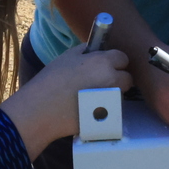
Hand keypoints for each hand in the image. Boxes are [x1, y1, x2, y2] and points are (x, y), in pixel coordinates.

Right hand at [0, 44, 131, 159]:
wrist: (41, 110)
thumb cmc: (51, 80)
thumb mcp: (67, 57)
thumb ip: (86, 51)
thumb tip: (96, 50)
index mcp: (103, 62)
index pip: (123, 58)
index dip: (115, 61)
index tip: (106, 65)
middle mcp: (112, 80)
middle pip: (127, 78)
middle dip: (118, 78)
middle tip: (102, 81)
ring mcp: (111, 100)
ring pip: (120, 94)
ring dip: (113, 93)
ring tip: (94, 96)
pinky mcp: (106, 117)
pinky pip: (113, 109)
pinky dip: (106, 108)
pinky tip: (91, 109)